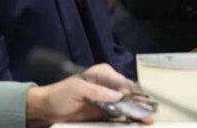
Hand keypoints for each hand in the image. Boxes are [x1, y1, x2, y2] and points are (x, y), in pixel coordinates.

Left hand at [25, 64, 148, 126]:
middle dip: (139, 105)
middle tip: (147, 116)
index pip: (123, 82)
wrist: (49, 109)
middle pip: (129, 95)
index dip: (133, 93)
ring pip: (128, 106)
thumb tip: (118, 95)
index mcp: (103, 74)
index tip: (139, 103)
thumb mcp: (77, 89)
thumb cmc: (60, 94)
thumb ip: (97, 91)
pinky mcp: (106, 113)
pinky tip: (136, 124)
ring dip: (137, 114)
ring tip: (147, 121)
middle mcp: (109, 85)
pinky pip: (121, 117)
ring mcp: (109, 100)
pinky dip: (129, 120)